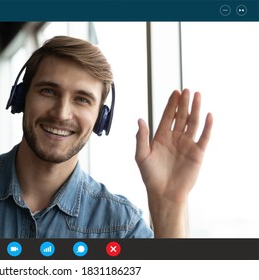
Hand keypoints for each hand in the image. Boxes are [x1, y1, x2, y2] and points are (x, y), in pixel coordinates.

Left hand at [135, 89, 212, 203]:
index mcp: (161, 137)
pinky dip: (207, 126)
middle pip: (181, 117)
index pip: (168, 117)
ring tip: (197, 95)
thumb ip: (141, 138)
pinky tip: (208, 115)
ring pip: (193, 123)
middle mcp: (175, 138)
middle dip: (184, 103)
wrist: (164, 193)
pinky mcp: (197, 153)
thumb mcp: (141, 156)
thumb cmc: (151, 176)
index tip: (175, 92)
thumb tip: (140, 120)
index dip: (171, 105)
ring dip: (195, 109)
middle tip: (186, 90)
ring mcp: (187, 144)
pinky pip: (204, 137)